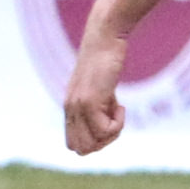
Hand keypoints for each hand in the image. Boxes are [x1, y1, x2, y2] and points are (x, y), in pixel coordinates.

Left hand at [62, 23, 128, 156]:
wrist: (105, 39)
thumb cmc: (105, 62)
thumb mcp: (100, 89)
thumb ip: (98, 107)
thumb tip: (106, 129)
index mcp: (69, 108)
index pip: (73, 144)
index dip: (94, 142)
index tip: (107, 122)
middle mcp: (69, 109)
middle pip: (82, 149)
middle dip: (103, 142)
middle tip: (114, 121)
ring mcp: (77, 106)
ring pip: (93, 144)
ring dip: (112, 134)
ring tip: (117, 111)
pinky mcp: (89, 101)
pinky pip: (105, 130)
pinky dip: (118, 123)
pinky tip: (120, 103)